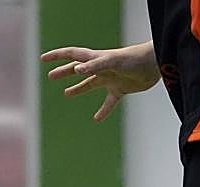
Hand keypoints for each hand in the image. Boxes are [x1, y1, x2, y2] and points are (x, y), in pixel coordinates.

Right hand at [42, 42, 160, 121]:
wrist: (155, 65)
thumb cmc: (135, 59)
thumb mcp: (113, 61)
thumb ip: (95, 65)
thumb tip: (76, 71)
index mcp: (96, 59)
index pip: (72, 55)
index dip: (57, 57)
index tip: (44, 60)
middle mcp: (101, 68)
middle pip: (78, 70)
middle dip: (64, 72)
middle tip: (51, 76)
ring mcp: (111, 78)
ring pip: (90, 84)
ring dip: (78, 88)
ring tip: (66, 94)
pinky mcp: (121, 89)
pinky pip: (109, 102)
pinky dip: (103, 111)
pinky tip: (96, 119)